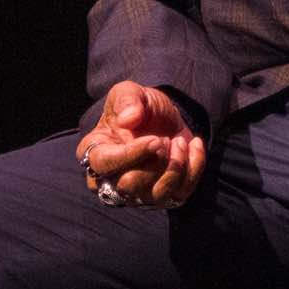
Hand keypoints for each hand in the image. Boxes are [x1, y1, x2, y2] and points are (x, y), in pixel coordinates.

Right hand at [76, 82, 208, 209]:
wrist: (163, 118)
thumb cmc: (138, 107)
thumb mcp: (129, 92)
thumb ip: (126, 100)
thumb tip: (128, 120)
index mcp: (94, 153)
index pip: (104, 164)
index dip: (130, 154)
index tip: (155, 139)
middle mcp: (112, 180)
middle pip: (128, 186)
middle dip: (154, 162)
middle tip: (165, 139)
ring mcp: (139, 193)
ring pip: (155, 195)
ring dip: (175, 167)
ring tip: (179, 141)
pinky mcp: (164, 196)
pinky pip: (181, 193)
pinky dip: (194, 168)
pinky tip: (194, 145)